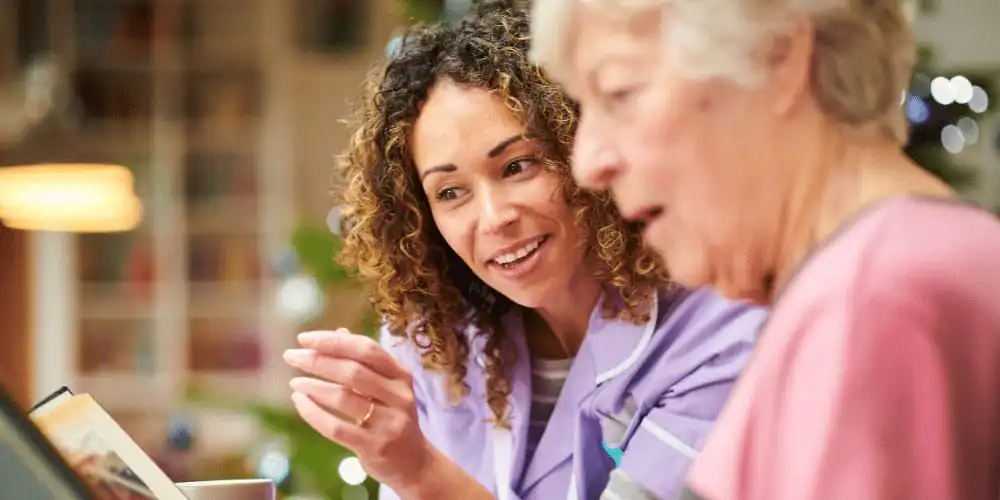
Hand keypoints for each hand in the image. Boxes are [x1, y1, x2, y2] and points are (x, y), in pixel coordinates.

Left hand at [283, 329, 431, 489]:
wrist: (414, 463)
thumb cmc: (393, 417)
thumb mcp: (387, 387)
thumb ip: (365, 361)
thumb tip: (339, 332)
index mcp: (401, 375)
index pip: (366, 349)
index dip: (333, 341)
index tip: (304, 338)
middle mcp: (399, 396)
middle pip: (353, 370)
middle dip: (317, 360)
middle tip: (291, 356)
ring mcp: (389, 422)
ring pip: (343, 397)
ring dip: (313, 386)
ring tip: (294, 382)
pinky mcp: (374, 446)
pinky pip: (336, 427)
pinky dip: (313, 413)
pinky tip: (299, 402)